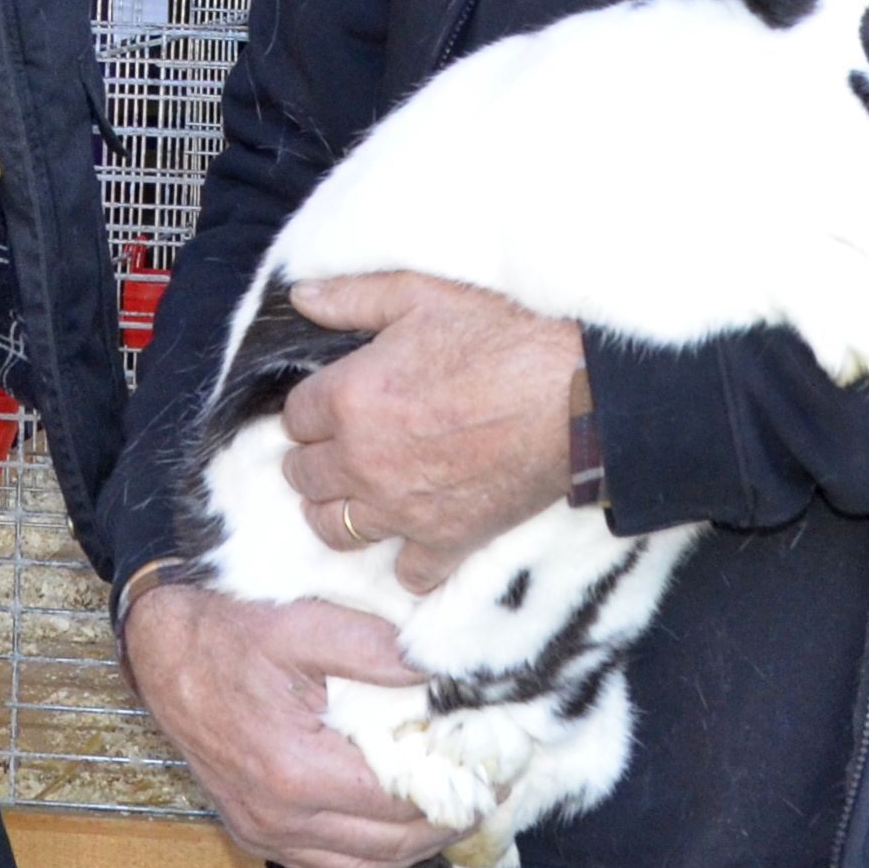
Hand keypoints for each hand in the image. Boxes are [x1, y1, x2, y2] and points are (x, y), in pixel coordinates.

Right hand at [122, 584, 459, 867]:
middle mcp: (279, 816)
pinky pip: (322, 867)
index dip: (457, 797)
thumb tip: (444, 675)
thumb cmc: (233, 631)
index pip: (400, 806)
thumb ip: (377, 651)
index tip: (497, 779)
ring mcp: (262, 830)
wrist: (162, 649)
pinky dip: (368, 861)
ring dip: (412, 853)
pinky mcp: (251, 831)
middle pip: (387, 847)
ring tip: (453, 818)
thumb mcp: (307, 624)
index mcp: (298, 769)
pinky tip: (395, 835)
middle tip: (489, 800)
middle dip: (446, 827)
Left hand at [280, 274, 581, 592]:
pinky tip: (415, 538)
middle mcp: (362, 461)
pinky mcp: (446, 541)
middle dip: (314, 459)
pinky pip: (406, 573)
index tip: (332, 404)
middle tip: (340, 447)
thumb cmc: (500, 335)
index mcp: (349, 399)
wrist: (574, 391)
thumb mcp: (421, 294)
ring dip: (338, 510)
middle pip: (303, 476)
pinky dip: (407, 561)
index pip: (294, 418)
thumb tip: (300, 295)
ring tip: (358, 494)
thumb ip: (352, 296)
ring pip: (333, 529)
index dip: (312, 409)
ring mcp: (402, 509)